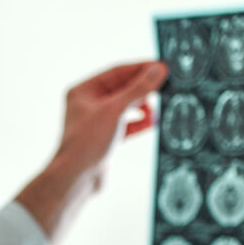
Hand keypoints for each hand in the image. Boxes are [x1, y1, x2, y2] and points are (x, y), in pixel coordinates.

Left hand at [53, 60, 168, 190]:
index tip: (162, 66)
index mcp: (84, 91)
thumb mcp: (115, 110)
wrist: (77, 178)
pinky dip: (140, 123)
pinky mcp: (106, 138)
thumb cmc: (87, 143)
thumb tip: (159, 70)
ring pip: (126, 107)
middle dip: (143, 88)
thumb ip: (138, 89)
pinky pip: (127, 125)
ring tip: (157, 108)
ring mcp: (97, 122)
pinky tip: (153, 122)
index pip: (117, 72)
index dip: (140, 68)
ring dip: (143, 106)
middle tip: (166, 85)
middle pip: (123, 88)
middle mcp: (89, 104)